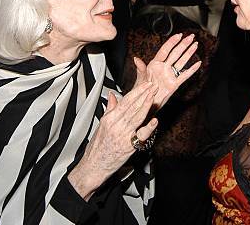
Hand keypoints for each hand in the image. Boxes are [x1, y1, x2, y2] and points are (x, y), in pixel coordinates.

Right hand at [68, 81, 158, 199]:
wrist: (94, 166)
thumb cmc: (97, 146)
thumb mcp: (101, 124)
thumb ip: (110, 109)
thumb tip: (112, 95)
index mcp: (110, 118)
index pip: (126, 100)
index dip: (137, 91)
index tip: (146, 84)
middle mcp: (116, 125)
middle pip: (133, 106)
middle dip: (144, 94)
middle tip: (153, 85)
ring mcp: (123, 135)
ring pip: (137, 116)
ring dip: (147, 105)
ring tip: (154, 95)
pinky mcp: (129, 146)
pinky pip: (141, 135)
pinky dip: (148, 128)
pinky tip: (154, 121)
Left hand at [133, 33, 200, 108]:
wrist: (145, 102)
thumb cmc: (141, 89)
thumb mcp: (140, 79)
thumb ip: (140, 69)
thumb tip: (136, 59)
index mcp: (155, 64)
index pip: (165, 51)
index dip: (172, 43)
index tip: (179, 35)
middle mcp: (164, 67)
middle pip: (175, 54)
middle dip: (184, 44)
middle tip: (191, 36)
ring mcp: (170, 75)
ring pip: (181, 62)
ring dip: (189, 53)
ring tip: (195, 45)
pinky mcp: (175, 84)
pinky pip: (184, 75)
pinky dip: (192, 70)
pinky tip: (198, 63)